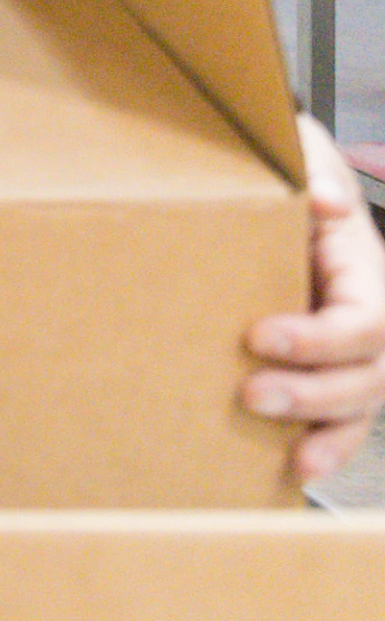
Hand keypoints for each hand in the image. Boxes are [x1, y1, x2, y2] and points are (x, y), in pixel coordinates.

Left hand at [248, 117, 384, 489]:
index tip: (257, 335)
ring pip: (363, 404)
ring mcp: (357, 350)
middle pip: (371, 372)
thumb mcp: (300, 150)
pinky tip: (295, 469)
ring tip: (294, 457)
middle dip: (315, 391)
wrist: (275, 185)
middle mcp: (371, 315)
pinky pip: (343, 419)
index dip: (321, 337)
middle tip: (250, 393)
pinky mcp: (329, 371)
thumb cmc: (287, 170)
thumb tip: (322, 203)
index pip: (368, 318)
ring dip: (328, 431)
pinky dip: (326, 445)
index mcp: (366, 268)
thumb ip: (310, 168)